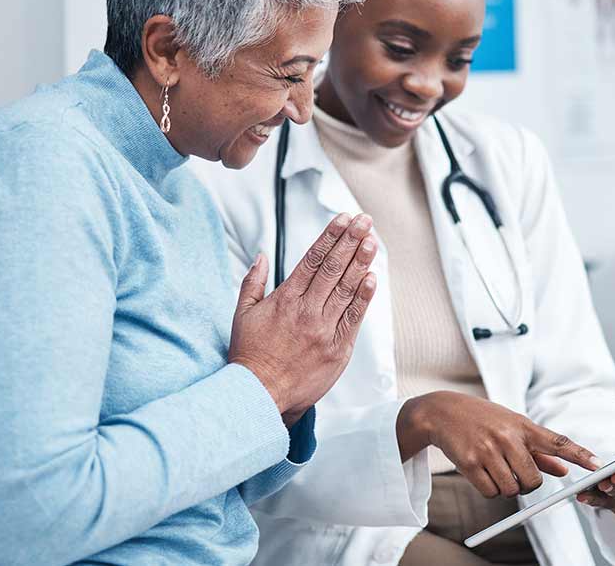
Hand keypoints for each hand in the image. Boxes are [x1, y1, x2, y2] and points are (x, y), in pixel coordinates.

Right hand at [230, 213, 376, 424]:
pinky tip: (372, 278)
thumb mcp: (242, 314)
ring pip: (346, 290)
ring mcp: (323, 330)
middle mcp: (306, 311)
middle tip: (364, 221)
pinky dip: (364, 298)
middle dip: (350, 241)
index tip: (343, 219)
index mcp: (285, 299)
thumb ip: (253, 283)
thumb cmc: (249, 355)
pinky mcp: (337, 350)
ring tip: (372, 241)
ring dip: (361, 263)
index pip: (312, 259)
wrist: (258, 396)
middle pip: (333, 269)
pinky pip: (353, 319)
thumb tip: (262, 256)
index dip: (330, 237)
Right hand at [397, 391, 598, 497]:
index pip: (557, 442)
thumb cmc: (483, 419)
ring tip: (495, 469)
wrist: (442, 412)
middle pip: (533, 480)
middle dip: (528, 485)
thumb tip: (563, 470)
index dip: (580, 454)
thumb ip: (539, 451)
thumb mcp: (513, 426)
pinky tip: (482, 473)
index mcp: (523, 426)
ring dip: (506, 487)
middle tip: (518, 476)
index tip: (599, 465)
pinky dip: (489, 490)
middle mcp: (507, 437)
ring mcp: (488, 450)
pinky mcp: (469, 463)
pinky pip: (490, 492)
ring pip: (511, 489)